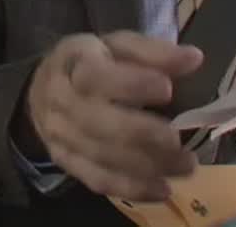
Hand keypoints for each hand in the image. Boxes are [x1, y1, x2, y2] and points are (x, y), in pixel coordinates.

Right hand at [23, 31, 203, 201]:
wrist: (41, 92)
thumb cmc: (90, 62)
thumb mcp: (116, 45)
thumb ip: (152, 52)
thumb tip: (194, 59)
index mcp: (73, 62)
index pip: (95, 76)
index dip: (131, 84)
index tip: (167, 89)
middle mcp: (61, 100)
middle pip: (99, 123)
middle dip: (143, 134)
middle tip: (179, 141)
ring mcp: (61, 135)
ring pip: (102, 155)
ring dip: (147, 165)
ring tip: (186, 166)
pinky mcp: (66, 161)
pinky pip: (98, 180)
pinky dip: (132, 188)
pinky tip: (162, 189)